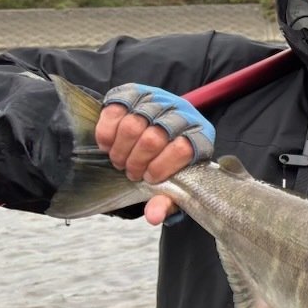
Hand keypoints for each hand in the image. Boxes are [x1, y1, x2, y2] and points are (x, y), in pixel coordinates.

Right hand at [94, 83, 214, 224]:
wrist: (155, 131)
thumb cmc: (168, 163)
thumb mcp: (174, 183)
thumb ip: (167, 201)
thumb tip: (154, 216)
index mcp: (200, 134)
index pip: (183, 148)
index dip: (162, 167)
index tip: (150, 179)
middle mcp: (182, 111)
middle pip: (153, 137)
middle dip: (136, 161)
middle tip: (131, 172)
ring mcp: (157, 98)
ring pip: (132, 124)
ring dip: (121, 150)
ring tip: (120, 161)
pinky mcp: (132, 92)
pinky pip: (114, 111)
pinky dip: (107, 133)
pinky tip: (108, 145)